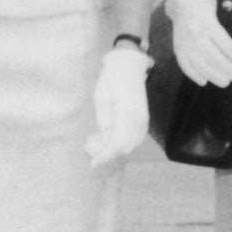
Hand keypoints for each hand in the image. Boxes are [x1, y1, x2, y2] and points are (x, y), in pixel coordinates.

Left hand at [84, 43, 151, 168]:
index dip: (104, 157)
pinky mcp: (142, 122)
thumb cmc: (112, 80)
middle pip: (124, 149)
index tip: (92, 164)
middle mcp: (139, 121)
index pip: (118, 145)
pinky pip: (132, 140)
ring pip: (129, 146)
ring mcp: (143, 122)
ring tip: (95, 138)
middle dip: (106, 154)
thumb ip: (104, 121)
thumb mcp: (102, 98)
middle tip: (89, 144)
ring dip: (112, 149)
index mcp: (128, 115)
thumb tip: (103, 140)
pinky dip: (119, 144)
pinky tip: (106, 136)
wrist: (129, 67)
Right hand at [166, 0, 231, 85]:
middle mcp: (196, 32)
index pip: (226, 45)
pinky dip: (193, 75)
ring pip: (199, 63)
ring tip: (226, 82)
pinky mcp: (177, 47)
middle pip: (213, 57)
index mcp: (210, 23)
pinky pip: (184, 64)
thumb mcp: (228, 13)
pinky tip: (204, 81)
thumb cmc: (212, 9)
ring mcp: (185, 41)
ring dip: (213, 75)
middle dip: (228, 69)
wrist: (184, 3)